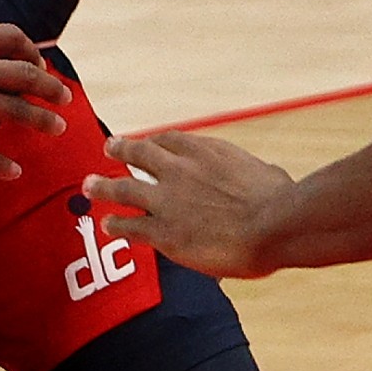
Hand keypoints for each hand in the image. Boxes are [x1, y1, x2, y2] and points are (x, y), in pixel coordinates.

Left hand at [81, 131, 293, 278]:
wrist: (275, 223)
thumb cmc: (281, 199)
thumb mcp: (267, 172)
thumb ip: (255, 172)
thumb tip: (268, 176)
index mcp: (207, 150)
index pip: (171, 139)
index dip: (155, 141)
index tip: (147, 142)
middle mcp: (181, 169)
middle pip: (140, 153)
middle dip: (121, 150)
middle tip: (108, 147)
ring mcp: (168, 200)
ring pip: (123, 188)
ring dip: (103, 186)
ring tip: (90, 185)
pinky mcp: (165, 232)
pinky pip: (130, 226)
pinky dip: (116, 224)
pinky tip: (107, 225)